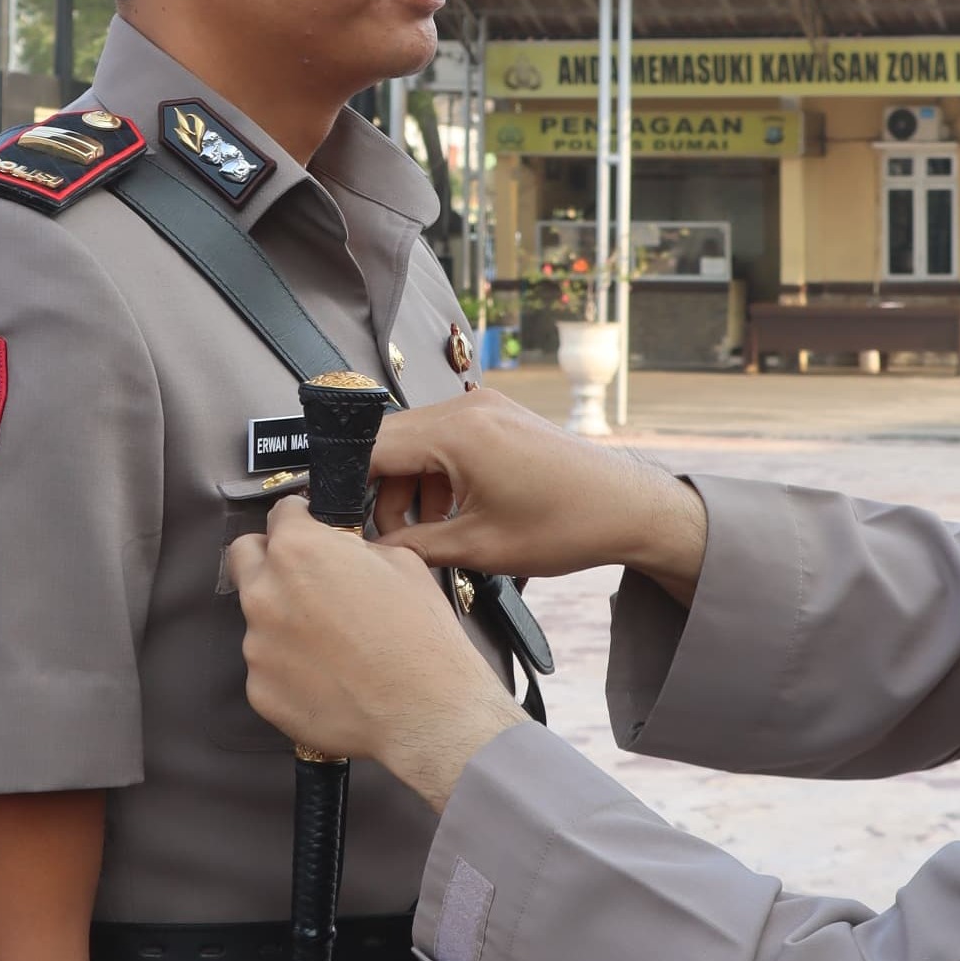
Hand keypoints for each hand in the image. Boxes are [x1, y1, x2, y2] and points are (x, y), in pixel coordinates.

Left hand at [228, 498, 524, 808]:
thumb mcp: (400, 562)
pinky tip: (328, 678)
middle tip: (304, 577)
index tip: (309, 530)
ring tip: (332, 644)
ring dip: (285, 621)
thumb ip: (352, 549)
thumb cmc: (419, 634)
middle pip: (245, 557)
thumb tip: (338, 551)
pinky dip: (290, 669)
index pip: (280, 514)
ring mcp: (257, 646)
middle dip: (269, 557)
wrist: (426, 710)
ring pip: (259, 619)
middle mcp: (265, 593)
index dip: (301, 519)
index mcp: (299, 550)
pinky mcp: (259, 692)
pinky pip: (268, 669)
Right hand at [370, 388, 709, 602]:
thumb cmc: (564, 525)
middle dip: (381, 493)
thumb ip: (413, 546)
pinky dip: (437, 476)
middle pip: (391, 443)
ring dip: (410, 487)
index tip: (331, 517)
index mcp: (457, 432)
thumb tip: (369, 553)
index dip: (343, 482)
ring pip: (417, 443)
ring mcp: (485, 407)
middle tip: (387, 541)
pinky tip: (450, 514)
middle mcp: (467, 407)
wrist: (628, 508)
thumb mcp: (479, 547)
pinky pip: (445, 440)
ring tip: (425, 535)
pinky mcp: (498, 417)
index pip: (372, 446)